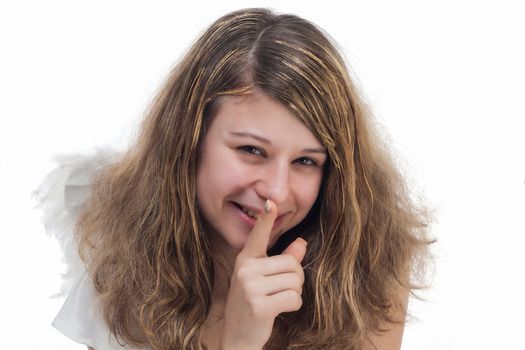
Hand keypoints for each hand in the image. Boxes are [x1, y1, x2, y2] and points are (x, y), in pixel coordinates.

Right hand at [219, 200, 307, 349]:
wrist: (238, 336)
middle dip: (296, 278)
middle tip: (282, 289)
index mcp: (246, 259)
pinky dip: (294, 305)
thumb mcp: (264, 278)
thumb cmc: (254, 302)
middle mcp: (245, 270)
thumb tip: (302, 242)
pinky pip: (294, 298)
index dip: (266, 219)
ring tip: (278, 300)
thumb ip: (284, 259)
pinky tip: (280, 310)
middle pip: (292, 263)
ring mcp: (250, 287)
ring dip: (294, 293)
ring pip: (295, 281)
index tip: (270, 202)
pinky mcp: (259, 306)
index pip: (258, 235)